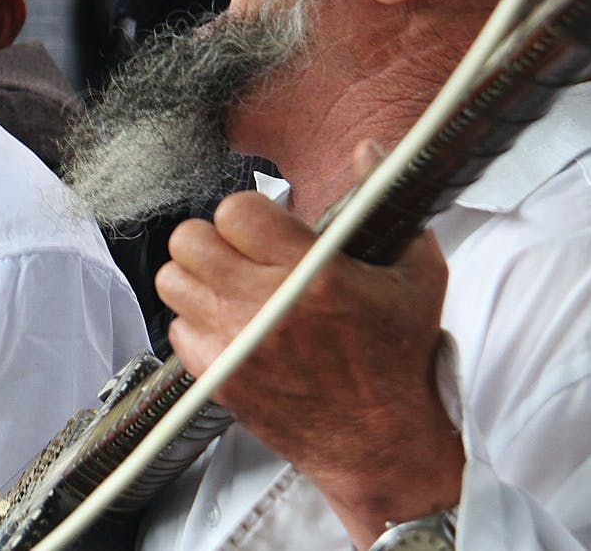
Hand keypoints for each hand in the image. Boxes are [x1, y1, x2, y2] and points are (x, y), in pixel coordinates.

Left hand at [156, 190, 462, 546]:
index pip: (236, 210)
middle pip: (190, 239)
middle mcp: (267, 307)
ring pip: (172, 280)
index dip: (248, 213)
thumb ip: (384, 204)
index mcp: (314, 275)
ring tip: (230, 287)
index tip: (265, 227)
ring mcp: (236, 344)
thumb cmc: (399, 356)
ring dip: (198, 278)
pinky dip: (197, 323)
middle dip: (214, 239)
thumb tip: (366, 147)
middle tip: (239, 254)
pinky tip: (230, 327)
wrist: (382, 442)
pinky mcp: (219, 377)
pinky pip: (176, 328)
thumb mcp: (417, 273)